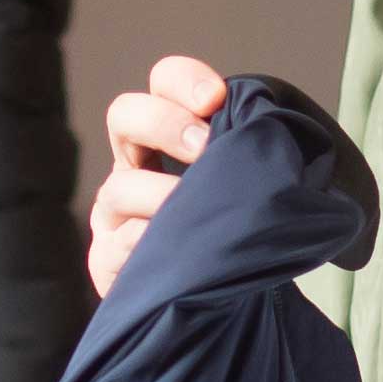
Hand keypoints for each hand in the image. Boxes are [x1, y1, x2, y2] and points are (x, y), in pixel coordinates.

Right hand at [84, 56, 226, 298]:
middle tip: (204, 147)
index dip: (184, 81)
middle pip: (124, 115)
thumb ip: (249, 157)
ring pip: (120, 189)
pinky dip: (148, 243)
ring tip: (198, 213)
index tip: (216, 99)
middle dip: (164, 123)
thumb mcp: (244, 187)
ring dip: (162, 196)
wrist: (216, 301)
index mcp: (166, 137)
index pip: (164, 83)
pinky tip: (175, 251)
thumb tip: (276, 134)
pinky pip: (118, 244)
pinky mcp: (105, 259)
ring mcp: (113, 213)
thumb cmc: (233, 233)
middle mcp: (132, 165)